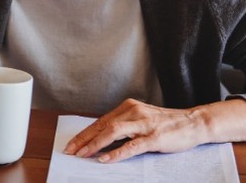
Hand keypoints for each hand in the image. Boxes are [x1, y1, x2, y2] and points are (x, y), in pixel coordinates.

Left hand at [63, 98, 210, 162]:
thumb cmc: (166, 124)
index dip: (84, 134)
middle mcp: (133, 112)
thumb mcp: (140, 120)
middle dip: (84, 139)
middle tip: (71, 151)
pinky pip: (132, 145)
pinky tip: (105, 159)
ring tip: (83, 154)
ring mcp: (144, 124)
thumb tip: (100, 140)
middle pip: (102, 126)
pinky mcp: (154, 137)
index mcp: (127, 107)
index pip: (100, 122)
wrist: (194, 122)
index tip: (72, 144)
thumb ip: (123, 126)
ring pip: (113, 132)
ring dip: (95, 144)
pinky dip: (116, 153)